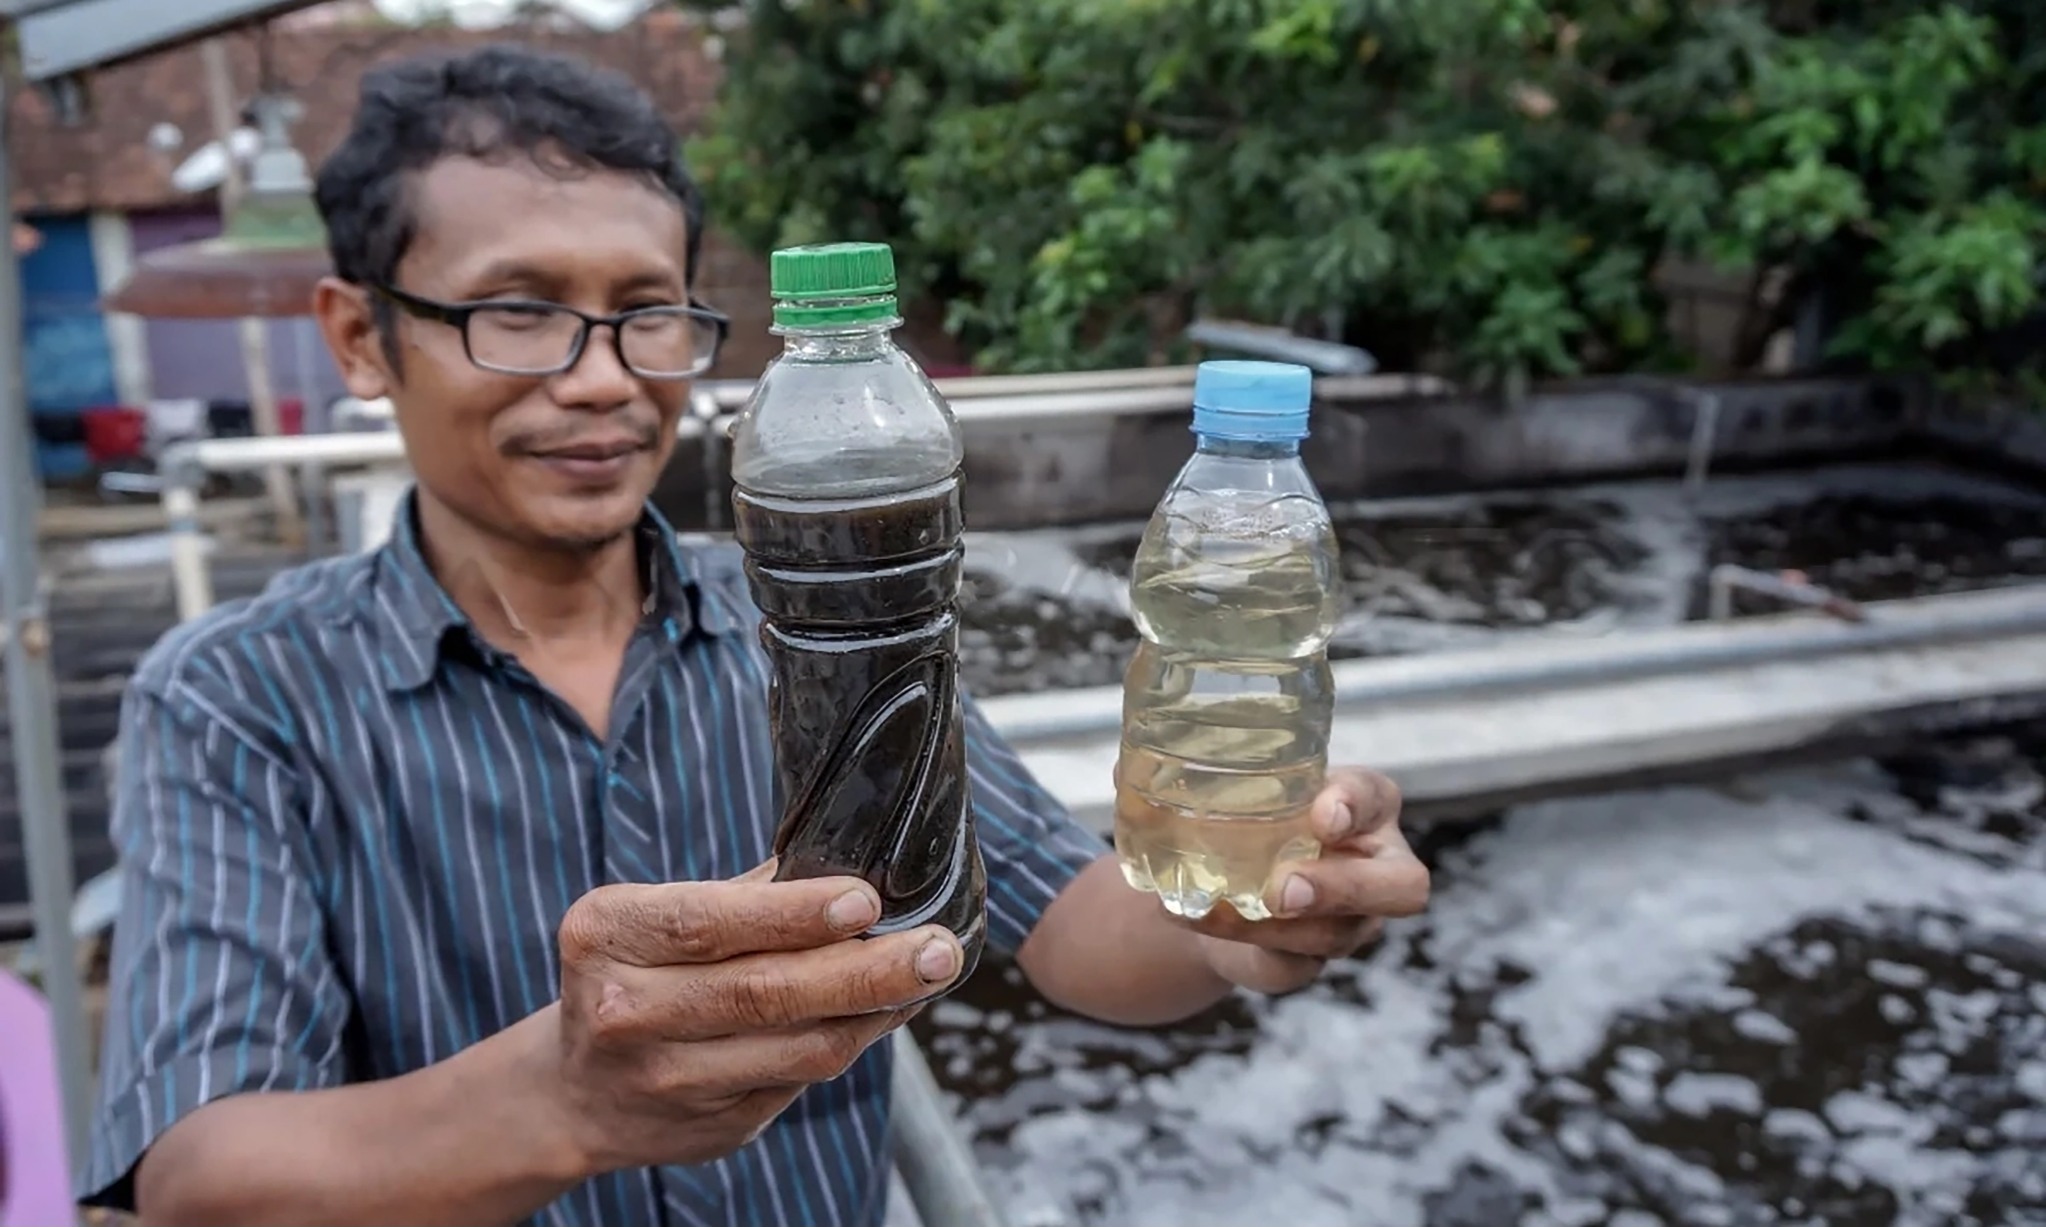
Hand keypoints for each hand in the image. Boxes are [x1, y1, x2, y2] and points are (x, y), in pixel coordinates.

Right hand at [543, 862, 961, 1173]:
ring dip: (876, 1011)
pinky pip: (803, 1081)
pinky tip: (887, 1013)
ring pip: (797, 1047)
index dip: (793, 914)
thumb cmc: (639, 971)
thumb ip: (748, 890)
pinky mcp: (711, 1128)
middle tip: (936, 947)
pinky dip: (855, 1043)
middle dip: (866, 969)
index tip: (866, 899)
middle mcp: (625, 1010)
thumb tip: (856, 855)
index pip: (709, 922)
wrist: (577, 1092)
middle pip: (764, 991)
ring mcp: (666, 1080)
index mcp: (607, 934)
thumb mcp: (657, 914)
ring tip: (929, 974)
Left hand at [1186, 767, 1428, 994]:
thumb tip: (1127, 765)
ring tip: (1209, 906)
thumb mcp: (1238, 787)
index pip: (1376, 798)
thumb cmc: (1248, 813)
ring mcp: (1352, 921)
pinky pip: (1291, 962)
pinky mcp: (1312, 960)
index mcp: (1365, 806)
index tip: (1323, 813)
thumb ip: (1202, 776)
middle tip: (1286, 888)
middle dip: (1345, 889)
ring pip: (1334, 934)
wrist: (1227, 879)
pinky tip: (1193, 918)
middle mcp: (1375, 866)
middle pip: (1402, 887)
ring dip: (1270, 924)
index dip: (1355, 806)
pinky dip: (1239, 940)